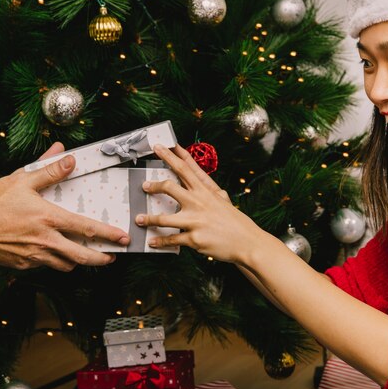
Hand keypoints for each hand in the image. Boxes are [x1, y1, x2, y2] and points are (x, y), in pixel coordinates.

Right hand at [0, 142, 129, 270]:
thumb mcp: (20, 180)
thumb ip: (48, 170)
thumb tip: (68, 157)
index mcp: (49, 219)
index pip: (88, 229)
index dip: (109, 235)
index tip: (123, 238)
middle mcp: (47, 241)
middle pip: (83, 257)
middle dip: (102, 258)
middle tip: (112, 256)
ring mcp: (35, 256)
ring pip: (66, 265)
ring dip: (78, 261)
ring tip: (84, 254)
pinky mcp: (24, 265)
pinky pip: (46, 266)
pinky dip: (54, 261)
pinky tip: (53, 252)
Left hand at [135, 144, 269, 263]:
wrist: (248, 242)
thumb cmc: (236, 222)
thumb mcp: (224, 200)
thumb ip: (212, 192)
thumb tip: (209, 187)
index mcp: (205, 191)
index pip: (186, 168)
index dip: (171, 155)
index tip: (159, 146)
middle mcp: (199, 202)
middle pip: (170, 187)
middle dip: (154, 185)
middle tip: (144, 185)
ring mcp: (195, 221)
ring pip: (164, 217)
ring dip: (149, 219)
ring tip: (139, 219)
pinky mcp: (194, 238)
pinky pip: (171, 239)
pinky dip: (160, 241)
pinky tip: (153, 242)